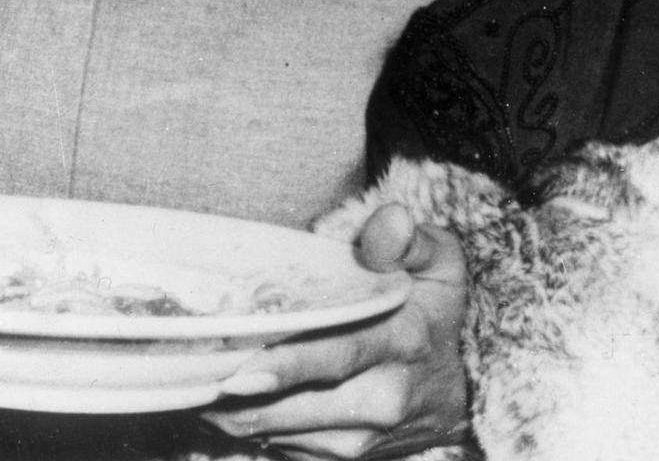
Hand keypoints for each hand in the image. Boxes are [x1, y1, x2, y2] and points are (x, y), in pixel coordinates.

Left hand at [201, 203, 468, 458]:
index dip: (287, 365)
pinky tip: (219, 403)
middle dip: (242, 396)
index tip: (239, 369)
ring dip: (236, 413)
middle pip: (301, 404)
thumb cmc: (436, 305)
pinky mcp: (351, 457)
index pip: (338, 355)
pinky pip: (289, 447)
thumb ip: (407, 238)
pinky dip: (252, 426)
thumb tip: (391, 220)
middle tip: (190, 374)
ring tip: (191, 386)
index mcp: (403, 340)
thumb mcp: (438, 259)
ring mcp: (366, 436)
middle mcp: (385, 397)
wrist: (468, 381)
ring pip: (286, 432)